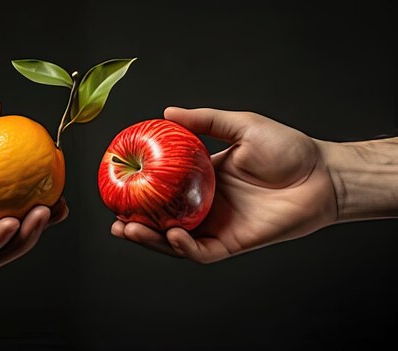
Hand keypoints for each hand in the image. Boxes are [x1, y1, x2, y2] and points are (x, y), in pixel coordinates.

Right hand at [110, 108, 335, 262]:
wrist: (322, 175)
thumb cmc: (287, 149)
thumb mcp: (241, 126)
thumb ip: (205, 121)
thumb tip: (167, 111)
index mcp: (202, 181)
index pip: (162, 191)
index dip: (139, 193)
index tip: (116, 187)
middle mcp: (205, 206)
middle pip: (162, 221)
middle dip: (136, 224)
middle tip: (115, 219)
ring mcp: (217, 226)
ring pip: (175, 241)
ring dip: (151, 239)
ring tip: (128, 229)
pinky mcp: (233, 243)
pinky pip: (201, 251)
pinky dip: (184, 247)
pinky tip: (172, 235)